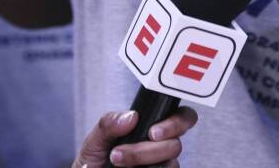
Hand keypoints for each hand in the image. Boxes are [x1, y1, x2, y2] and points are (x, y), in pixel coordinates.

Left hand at [73, 108, 195, 166]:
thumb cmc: (95, 160)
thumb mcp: (95, 140)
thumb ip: (109, 123)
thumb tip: (132, 116)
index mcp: (153, 127)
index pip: (183, 118)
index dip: (177, 122)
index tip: (153, 132)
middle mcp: (162, 147)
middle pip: (176, 144)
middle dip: (150, 150)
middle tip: (124, 152)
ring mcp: (162, 165)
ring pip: (169, 163)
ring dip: (141, 161)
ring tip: (117, 162)